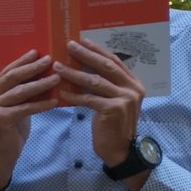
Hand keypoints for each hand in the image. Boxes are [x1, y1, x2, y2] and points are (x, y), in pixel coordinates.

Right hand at [0, 50, 59, 190]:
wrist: (1, 154)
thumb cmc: (10, 129)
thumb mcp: (15, 106)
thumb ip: (21, 92)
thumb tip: (42, 74)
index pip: (7, 71)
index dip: (22, 61)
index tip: (38, 51)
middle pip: (12, 77)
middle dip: (32, 67)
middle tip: (50, 59)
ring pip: (20, 92)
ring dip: (40, 84)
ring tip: (57, 77)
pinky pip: (25, 108)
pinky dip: (41, 104)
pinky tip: (55, 100)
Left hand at [56, 39, 143, 164]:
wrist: (119, 149)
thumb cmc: (111, 124)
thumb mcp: (112, 100)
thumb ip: (105, 85)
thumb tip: (83, 67)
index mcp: (134, 83)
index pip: (114, 61)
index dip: (98, 50)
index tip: (82, 40)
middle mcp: (133, 88)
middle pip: (106, 66)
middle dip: (86, 55)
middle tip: (68, 45)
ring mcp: (125, 99)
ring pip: (95, 81)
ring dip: (74, 73)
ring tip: (57, 66)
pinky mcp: (113, 110)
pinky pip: (88, 99)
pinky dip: (73, 95)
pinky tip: (61, 91)